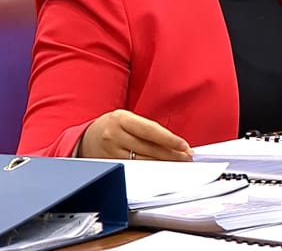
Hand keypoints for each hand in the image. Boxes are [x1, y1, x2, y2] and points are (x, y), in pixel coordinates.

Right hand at [77, 109, 192, 160]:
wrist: (86, 138)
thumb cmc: (112, 126)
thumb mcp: (127, 119)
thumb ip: (147, 129)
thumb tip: (173, 142)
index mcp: (121, 119)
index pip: (150, 130)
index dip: (169, 139)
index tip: (184, 146)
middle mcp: (114, 135)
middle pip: (148, 148)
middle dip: (171, 154)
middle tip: (187, 157)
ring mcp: (110, 152)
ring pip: (142, 162)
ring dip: (163, 164)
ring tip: (178, 164)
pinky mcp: (109, 166)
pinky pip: (133, 170)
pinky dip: (149, 171)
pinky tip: (160, 170)